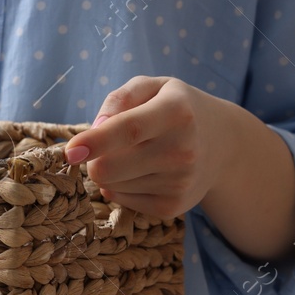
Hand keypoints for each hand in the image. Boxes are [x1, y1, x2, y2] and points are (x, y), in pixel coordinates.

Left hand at [64, 77, 221, 217]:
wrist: (223, 145)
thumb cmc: (176, 108)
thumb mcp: (153, 87)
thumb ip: (120, 98)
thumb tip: (96, 128)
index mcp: (176, 112)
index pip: (129, 130)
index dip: (95, 142)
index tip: (71, 151)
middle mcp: (181, 151)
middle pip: (110, 168)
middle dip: (94, 159)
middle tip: (106, 147)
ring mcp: (179, 183)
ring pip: (112, 186)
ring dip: (112, 171)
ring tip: (139, 155)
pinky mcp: (173, 207)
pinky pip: (123, 200)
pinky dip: (122, 186)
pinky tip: (144, 172)